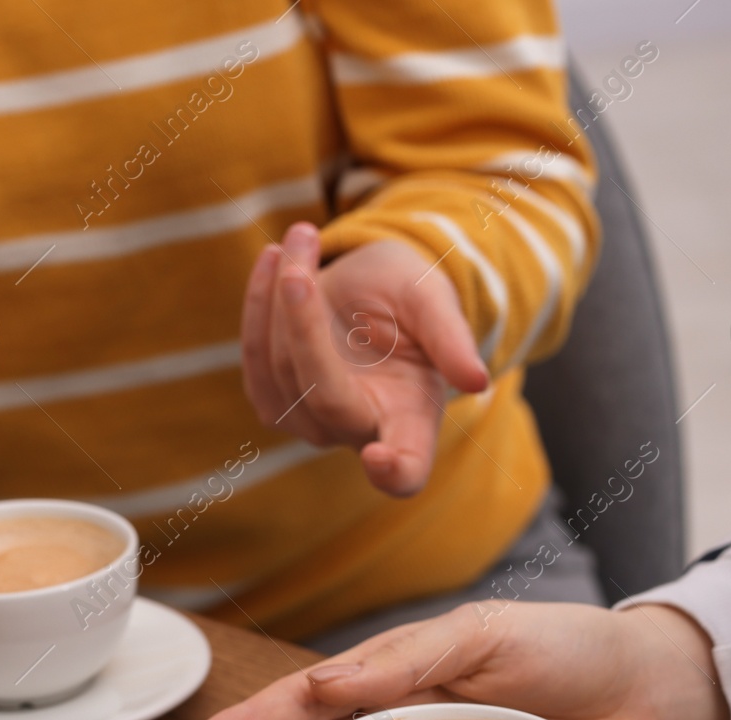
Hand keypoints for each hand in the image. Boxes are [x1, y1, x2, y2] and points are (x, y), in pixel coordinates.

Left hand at [239, 223, 489, 496]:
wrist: (369, 289)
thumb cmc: (411, 298)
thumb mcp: (434, 303)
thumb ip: (450, 340)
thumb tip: (476, 380)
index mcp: (411, 418)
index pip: (406, 469)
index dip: (395, 472)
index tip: (379, 459)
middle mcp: (359, 430)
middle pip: (323, 397)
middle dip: (304, 329)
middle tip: (299, 271)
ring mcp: (311, 421)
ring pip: (279, 368)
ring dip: (282, 297)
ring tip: (302, 236)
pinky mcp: (274, 399)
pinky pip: (254, 355)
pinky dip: (259, 302)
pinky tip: (271, 259)